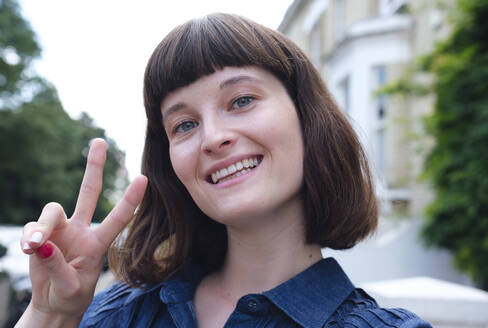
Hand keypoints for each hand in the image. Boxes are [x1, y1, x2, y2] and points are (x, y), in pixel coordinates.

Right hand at [18, 138, 146, 321]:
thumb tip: (42, 245)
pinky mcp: (42, 233)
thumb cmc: (70, 296)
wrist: (52, 303)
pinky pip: (34, 226)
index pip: (118, 219)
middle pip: (89, 192)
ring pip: (53, 210)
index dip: (130, 200)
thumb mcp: (70, 289)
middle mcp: (82, 230)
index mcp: (98, 244)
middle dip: (94, 167)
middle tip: (100, 141)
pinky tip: (30, 249)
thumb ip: (58, 268)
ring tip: (35, 246)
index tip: (143, 178)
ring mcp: (61, 229)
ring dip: (42, 226)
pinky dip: (30, 236)